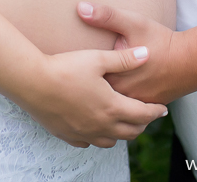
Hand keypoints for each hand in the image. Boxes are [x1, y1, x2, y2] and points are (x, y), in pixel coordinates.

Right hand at [25, 44, 167, 148]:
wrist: (33, 83)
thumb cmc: (66, 68)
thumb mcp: (98, 59)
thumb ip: (124, 58)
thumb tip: (146, 53)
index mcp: (111, 106)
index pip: (142, 114)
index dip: (155, 111)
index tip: (163, 108)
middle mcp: (101, 125)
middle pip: (130, 131)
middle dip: (142, 124)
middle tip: (147, 115)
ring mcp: (84, 133)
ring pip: (112, 141)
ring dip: (122, 132)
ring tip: (125, 121)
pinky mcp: (68, 135)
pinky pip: (90, 142)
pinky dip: (100, 137)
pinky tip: (98, 126)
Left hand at [77, 2, 184, 103]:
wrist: (191, 61)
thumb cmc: (160, 40)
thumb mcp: (133, 23)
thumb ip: (106, 16)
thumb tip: (80, 7)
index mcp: (114, 77)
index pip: (83, 82)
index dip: (71, 76)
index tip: (61, 70)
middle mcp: (122, 96)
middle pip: (94, 97)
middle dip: (83, 90)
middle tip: (68, 84)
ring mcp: (134, 105)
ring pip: (108, 108)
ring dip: (98, 101)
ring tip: (84, 94)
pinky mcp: (144, 108)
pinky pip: (124, 112)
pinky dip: (115, 107)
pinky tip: (106, 102)